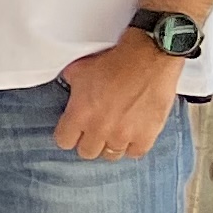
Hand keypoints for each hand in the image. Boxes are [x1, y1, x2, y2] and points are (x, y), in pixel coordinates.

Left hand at [56, 30, 183, 159]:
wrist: (148, 58)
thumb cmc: (117, 61)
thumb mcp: (80, 69)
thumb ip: (70, 84)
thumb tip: (68, 85)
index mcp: (79, 115)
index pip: (64, 141)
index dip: (68, 135)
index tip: (73, 131)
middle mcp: (99, 129)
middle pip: (87, 152)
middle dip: (89, 142)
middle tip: (95, 132)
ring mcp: (123, 135)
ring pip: (111, 155)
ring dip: (111, 145)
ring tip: (114, 133)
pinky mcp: (146, 135)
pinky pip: (135, 153)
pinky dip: (133, 146)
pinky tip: (133, 135)